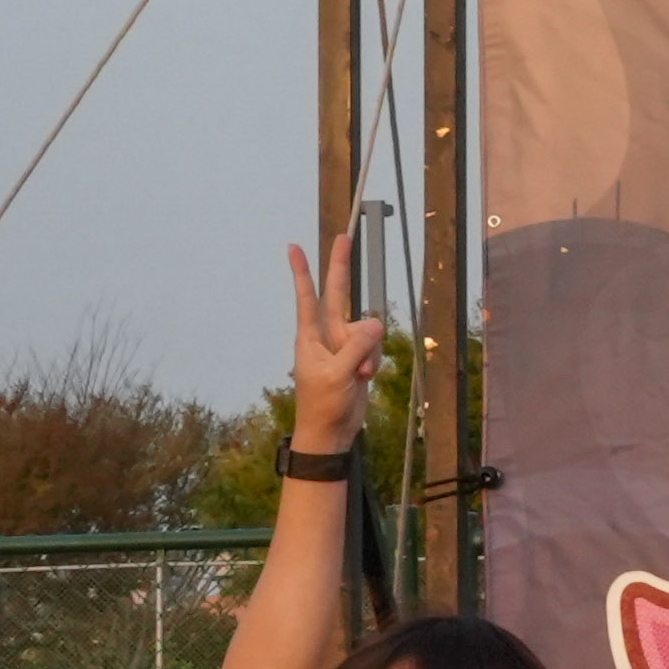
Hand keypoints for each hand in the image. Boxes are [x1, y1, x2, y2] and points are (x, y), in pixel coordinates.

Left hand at [283, 232, 377, 454]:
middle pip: (339, 294)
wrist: (331, 432)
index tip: (294, 247)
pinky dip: (374, 361)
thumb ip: (357, 345)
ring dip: (370, 351)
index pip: (307, 297)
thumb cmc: (323, 404)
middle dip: (341, 266)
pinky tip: (365, 378)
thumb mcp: (338, 374)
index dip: (302, 272)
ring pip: (368, 329)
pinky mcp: (358, 357)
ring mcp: (344, 345)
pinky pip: (375, 347)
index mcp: (311, 336)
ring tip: (360, 374)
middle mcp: (327, 335)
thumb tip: (375, 321)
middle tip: (344, 236)